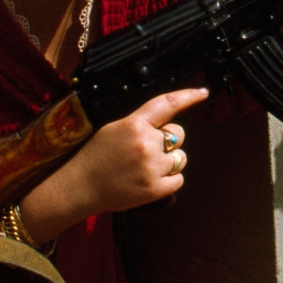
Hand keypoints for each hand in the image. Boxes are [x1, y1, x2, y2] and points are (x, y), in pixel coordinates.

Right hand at [18, 87, 204, 242]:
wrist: (79, 187)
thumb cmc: (94, 157)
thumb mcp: (114, 129)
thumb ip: (140, 124)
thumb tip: (166, 123)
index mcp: (134, 124)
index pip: (167, 104)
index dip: (188, 96)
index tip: (203, 92)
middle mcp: (146, 143)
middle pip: (178, 134)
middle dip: (169, 141)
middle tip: (146, 150)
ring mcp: (152, 167)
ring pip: (180, 158)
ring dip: (169, 162)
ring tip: (144, 167)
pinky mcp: (155, 189)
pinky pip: (178, 180)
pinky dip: (169, 180)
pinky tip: (150, 180)